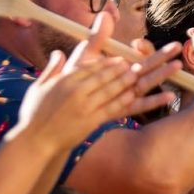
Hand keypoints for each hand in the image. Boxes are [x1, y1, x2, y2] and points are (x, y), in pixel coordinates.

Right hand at [8, 13, 176, 150]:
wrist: (34, 140)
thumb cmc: (34, 113)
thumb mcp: (40, 87)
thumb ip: (53, 68)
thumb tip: (58, 53)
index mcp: (68, 79)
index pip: (95, 66)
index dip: (111, 62)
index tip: (124, 59)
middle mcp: (80, 90)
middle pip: (110, 74)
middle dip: (132, 65)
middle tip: (150, 57)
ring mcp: (88, 106)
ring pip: (118, 89)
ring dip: (139, 79)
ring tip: (158, 71)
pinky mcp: (95, 120)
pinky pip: (121, 108)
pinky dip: (143, 102)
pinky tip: (159, 97)